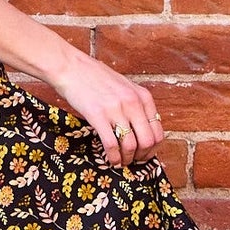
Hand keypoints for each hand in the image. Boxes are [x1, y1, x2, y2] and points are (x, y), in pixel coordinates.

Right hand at [48, 51, 163, 166]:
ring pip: (130, 145)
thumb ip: (135, 105)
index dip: (152, 149)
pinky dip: (113, 157)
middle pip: (147, 141)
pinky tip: (110, 159)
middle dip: (141, 157)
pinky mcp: (98, 115)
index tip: (144, 155)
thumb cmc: (95, 78)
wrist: (71, 67)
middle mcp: (133, 103)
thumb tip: (141, 130)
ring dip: (126, 159)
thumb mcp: (124, 87)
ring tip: (120, 161)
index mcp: (143, 96)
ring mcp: (116, 109)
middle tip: (133, 161)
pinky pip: (111, 144)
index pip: (158, 132)